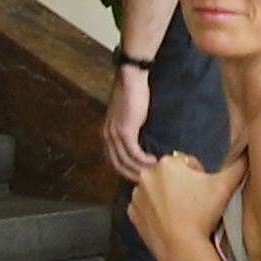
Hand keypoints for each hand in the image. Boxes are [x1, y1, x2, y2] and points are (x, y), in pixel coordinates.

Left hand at [102, 67, 155, 181]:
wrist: (131, 80)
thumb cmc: (132, 94)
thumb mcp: (127, 116)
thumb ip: (129, 129)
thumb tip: (140, 141)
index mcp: (106, 134)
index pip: (112, 160)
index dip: (124, 171)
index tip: (138, 175)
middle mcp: (107, 137)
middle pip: (117, 165)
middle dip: (131, 175)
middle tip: (146, 180)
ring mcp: (115, 135)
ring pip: (126, 161)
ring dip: (140, 169)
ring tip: (153, 172)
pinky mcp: (125, 132)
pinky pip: (134, 153)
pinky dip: (144, 160)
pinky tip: (154, 161)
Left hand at [127, 150, 246, 260]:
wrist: (182, 248)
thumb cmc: (203, 214)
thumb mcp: (225, 186)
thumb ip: (239, 164)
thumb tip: (249, 150)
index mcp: (167, 163)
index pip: (187, 163)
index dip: (199, 177)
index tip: (204, 193)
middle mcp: (146, 174)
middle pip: (170, 175)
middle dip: (181, 185)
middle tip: (194, 204)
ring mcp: (136, 195)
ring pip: (156, 190)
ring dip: (167, 197)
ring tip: (182, 213)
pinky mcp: (131, 214)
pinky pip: (146, 207)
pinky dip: (155, 211)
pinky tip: (168, 221)